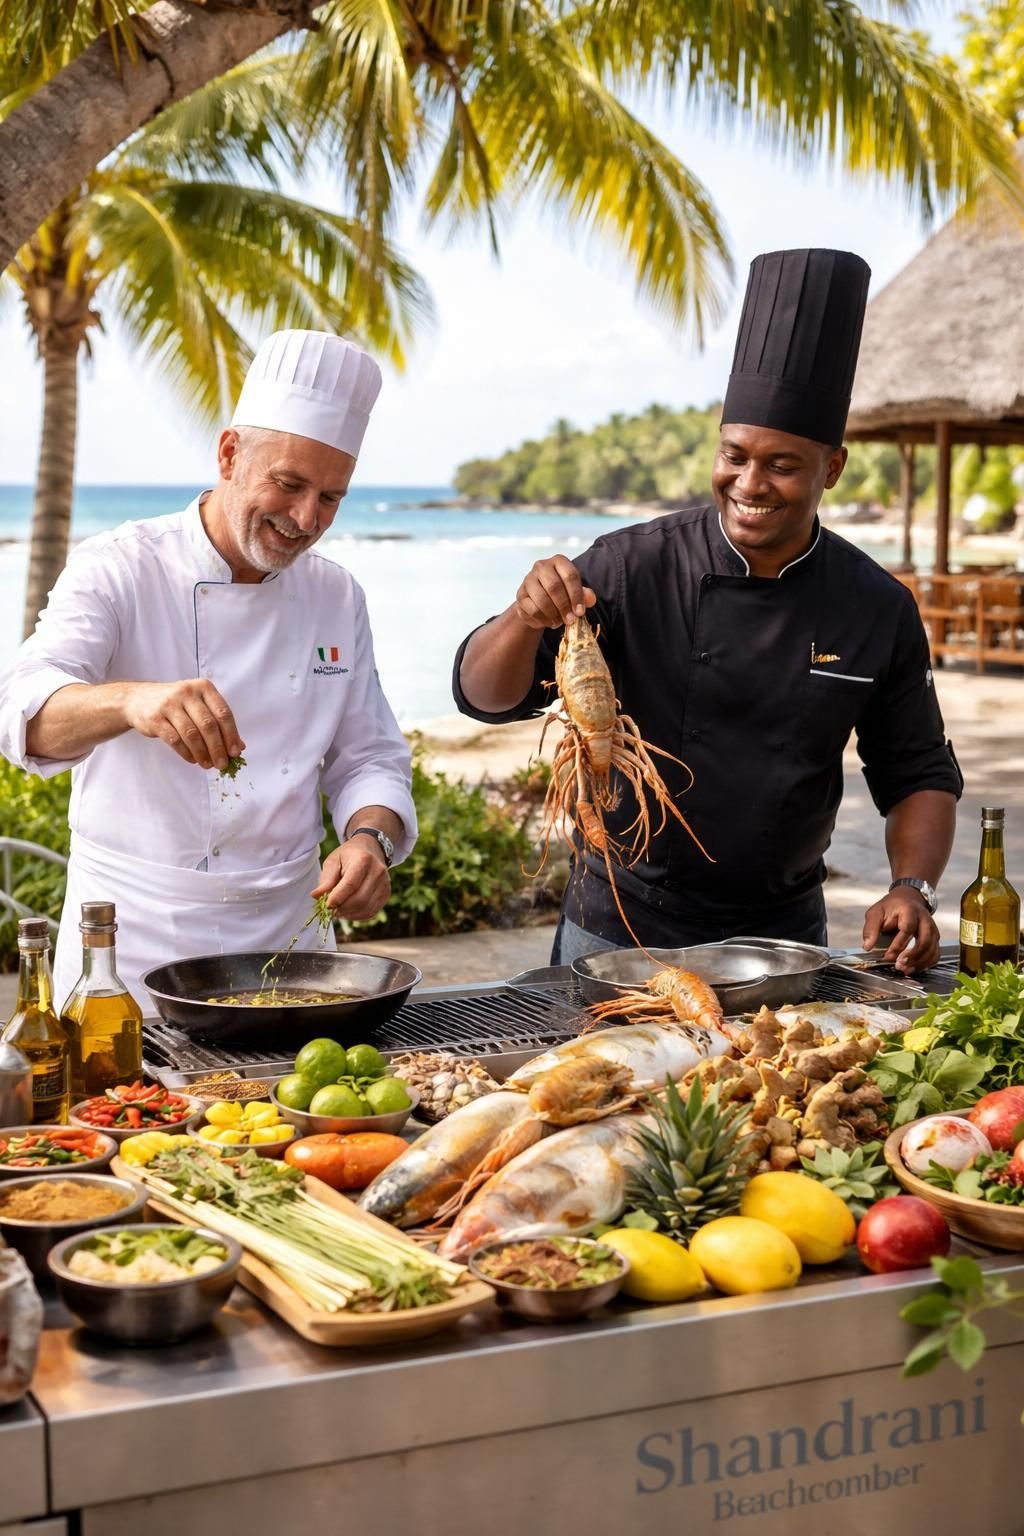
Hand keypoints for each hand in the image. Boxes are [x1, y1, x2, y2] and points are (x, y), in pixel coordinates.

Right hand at [122, 680, 243, 769]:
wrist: (138, 699)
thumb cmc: (175, 704)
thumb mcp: (198, 706)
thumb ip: (218, 722)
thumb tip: (239, 747)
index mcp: (203, 687)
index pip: (223, 713)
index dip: (232, 735)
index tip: (235, 752)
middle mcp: (187, 692)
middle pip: (208, 725)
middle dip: (218, 748)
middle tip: (222, 764)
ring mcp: (170, 704)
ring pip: (192, 734)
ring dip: (202, 753)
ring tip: (208, 765)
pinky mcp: (156, 718)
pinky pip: (175, 740)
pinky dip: (187, 753)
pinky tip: (193, 760)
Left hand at [313, 838, 390, 923]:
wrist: (370, 850)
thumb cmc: (348, 856)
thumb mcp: (333, 861)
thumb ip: (326, 879)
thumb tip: (316, 896)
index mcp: (363, 860)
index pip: (350, 884)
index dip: (337, 898)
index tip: (326, 905)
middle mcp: (378, 872)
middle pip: (359, 899)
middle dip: (342, 908)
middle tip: (330, 910)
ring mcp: (384, 884)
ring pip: (365, 908)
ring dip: (349, 913)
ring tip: (338, 910)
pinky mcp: (386, 894)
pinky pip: (371, 912)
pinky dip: (357, 915)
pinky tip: (348, 911)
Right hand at [514, 556, 597, 629]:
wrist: (539, 599)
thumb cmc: (561, 592)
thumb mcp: (575, 591)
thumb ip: (584, 594)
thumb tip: (590, 599)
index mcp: (558, 561)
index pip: (570, 575)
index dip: (576, 595)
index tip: (580, 611)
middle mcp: (541, 567)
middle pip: (554, 587)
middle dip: (564, 606)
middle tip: (571, 620)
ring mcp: (528, 580)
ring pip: (541, 599)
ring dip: (553, 615)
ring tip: (560, 622)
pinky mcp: (520, 595)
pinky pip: (532, 610)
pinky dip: (543, 619)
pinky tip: (549, 622)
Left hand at [862, 888, 940, 973]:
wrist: (907, 901)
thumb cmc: (891, 908)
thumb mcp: (876, 912)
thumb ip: (871, 928)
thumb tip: (868, 946)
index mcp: (909, 910)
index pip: (908, 928)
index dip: (898, 944)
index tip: (888, 955)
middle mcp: (925, 920)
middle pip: (925, 940)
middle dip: (912, 956)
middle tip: (899, 965)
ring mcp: (932, 930)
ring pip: (932, 949)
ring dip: (919, 963)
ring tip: (904, 970)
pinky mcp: (934, 939)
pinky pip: (935, 954)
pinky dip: (926, 964)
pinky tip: (913, 968)